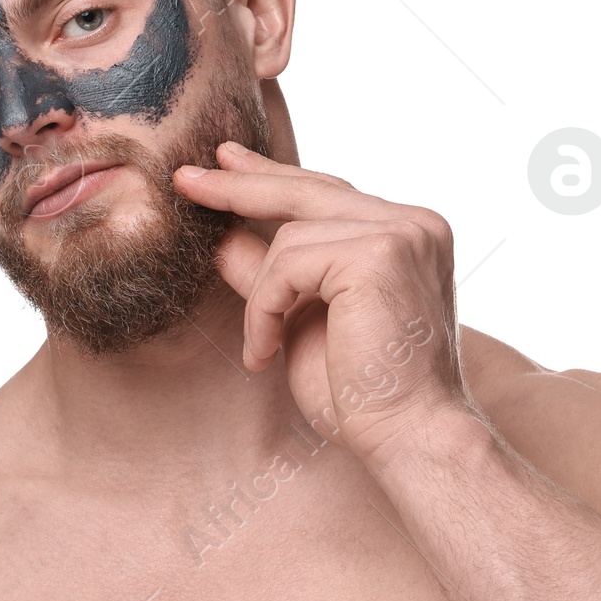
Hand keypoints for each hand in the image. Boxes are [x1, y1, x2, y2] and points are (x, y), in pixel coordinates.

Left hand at [175, 143, 470, 465]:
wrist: (408, 436)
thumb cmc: (365, 394)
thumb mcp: (302, 322)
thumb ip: (270, 276)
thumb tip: (222, 238)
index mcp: (408, 236)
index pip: (328, 193)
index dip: (272, 178)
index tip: (223, 164)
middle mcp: (414, 224)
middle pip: (310, 189)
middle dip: (241, 186)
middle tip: (186, 179)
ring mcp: (401, 233)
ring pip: (291, 237)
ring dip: (261, 298)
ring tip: (262, 349)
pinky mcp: (378, 254)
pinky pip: (287, 264)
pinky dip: (265, 309)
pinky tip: (267, 351)